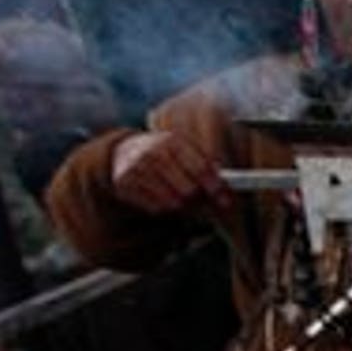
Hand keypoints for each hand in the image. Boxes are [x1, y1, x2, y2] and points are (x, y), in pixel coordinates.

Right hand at [110, 130, 227, 215]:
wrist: (124, 150)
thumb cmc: (165, 153)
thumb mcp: (185, 150)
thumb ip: (207, 166)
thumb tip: (227, 189)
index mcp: (173, 141)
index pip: (200, 169)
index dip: (216, 188)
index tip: (225, 201)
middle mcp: (153, 153)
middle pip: (189, 190)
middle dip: (200, 200)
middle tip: (204, 202)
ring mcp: (136, 169)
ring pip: (173, 203)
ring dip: (184, 207)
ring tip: (182, 199)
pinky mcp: (124, 184)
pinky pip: (156, 209)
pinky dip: (164, 208)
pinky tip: (162, 197)